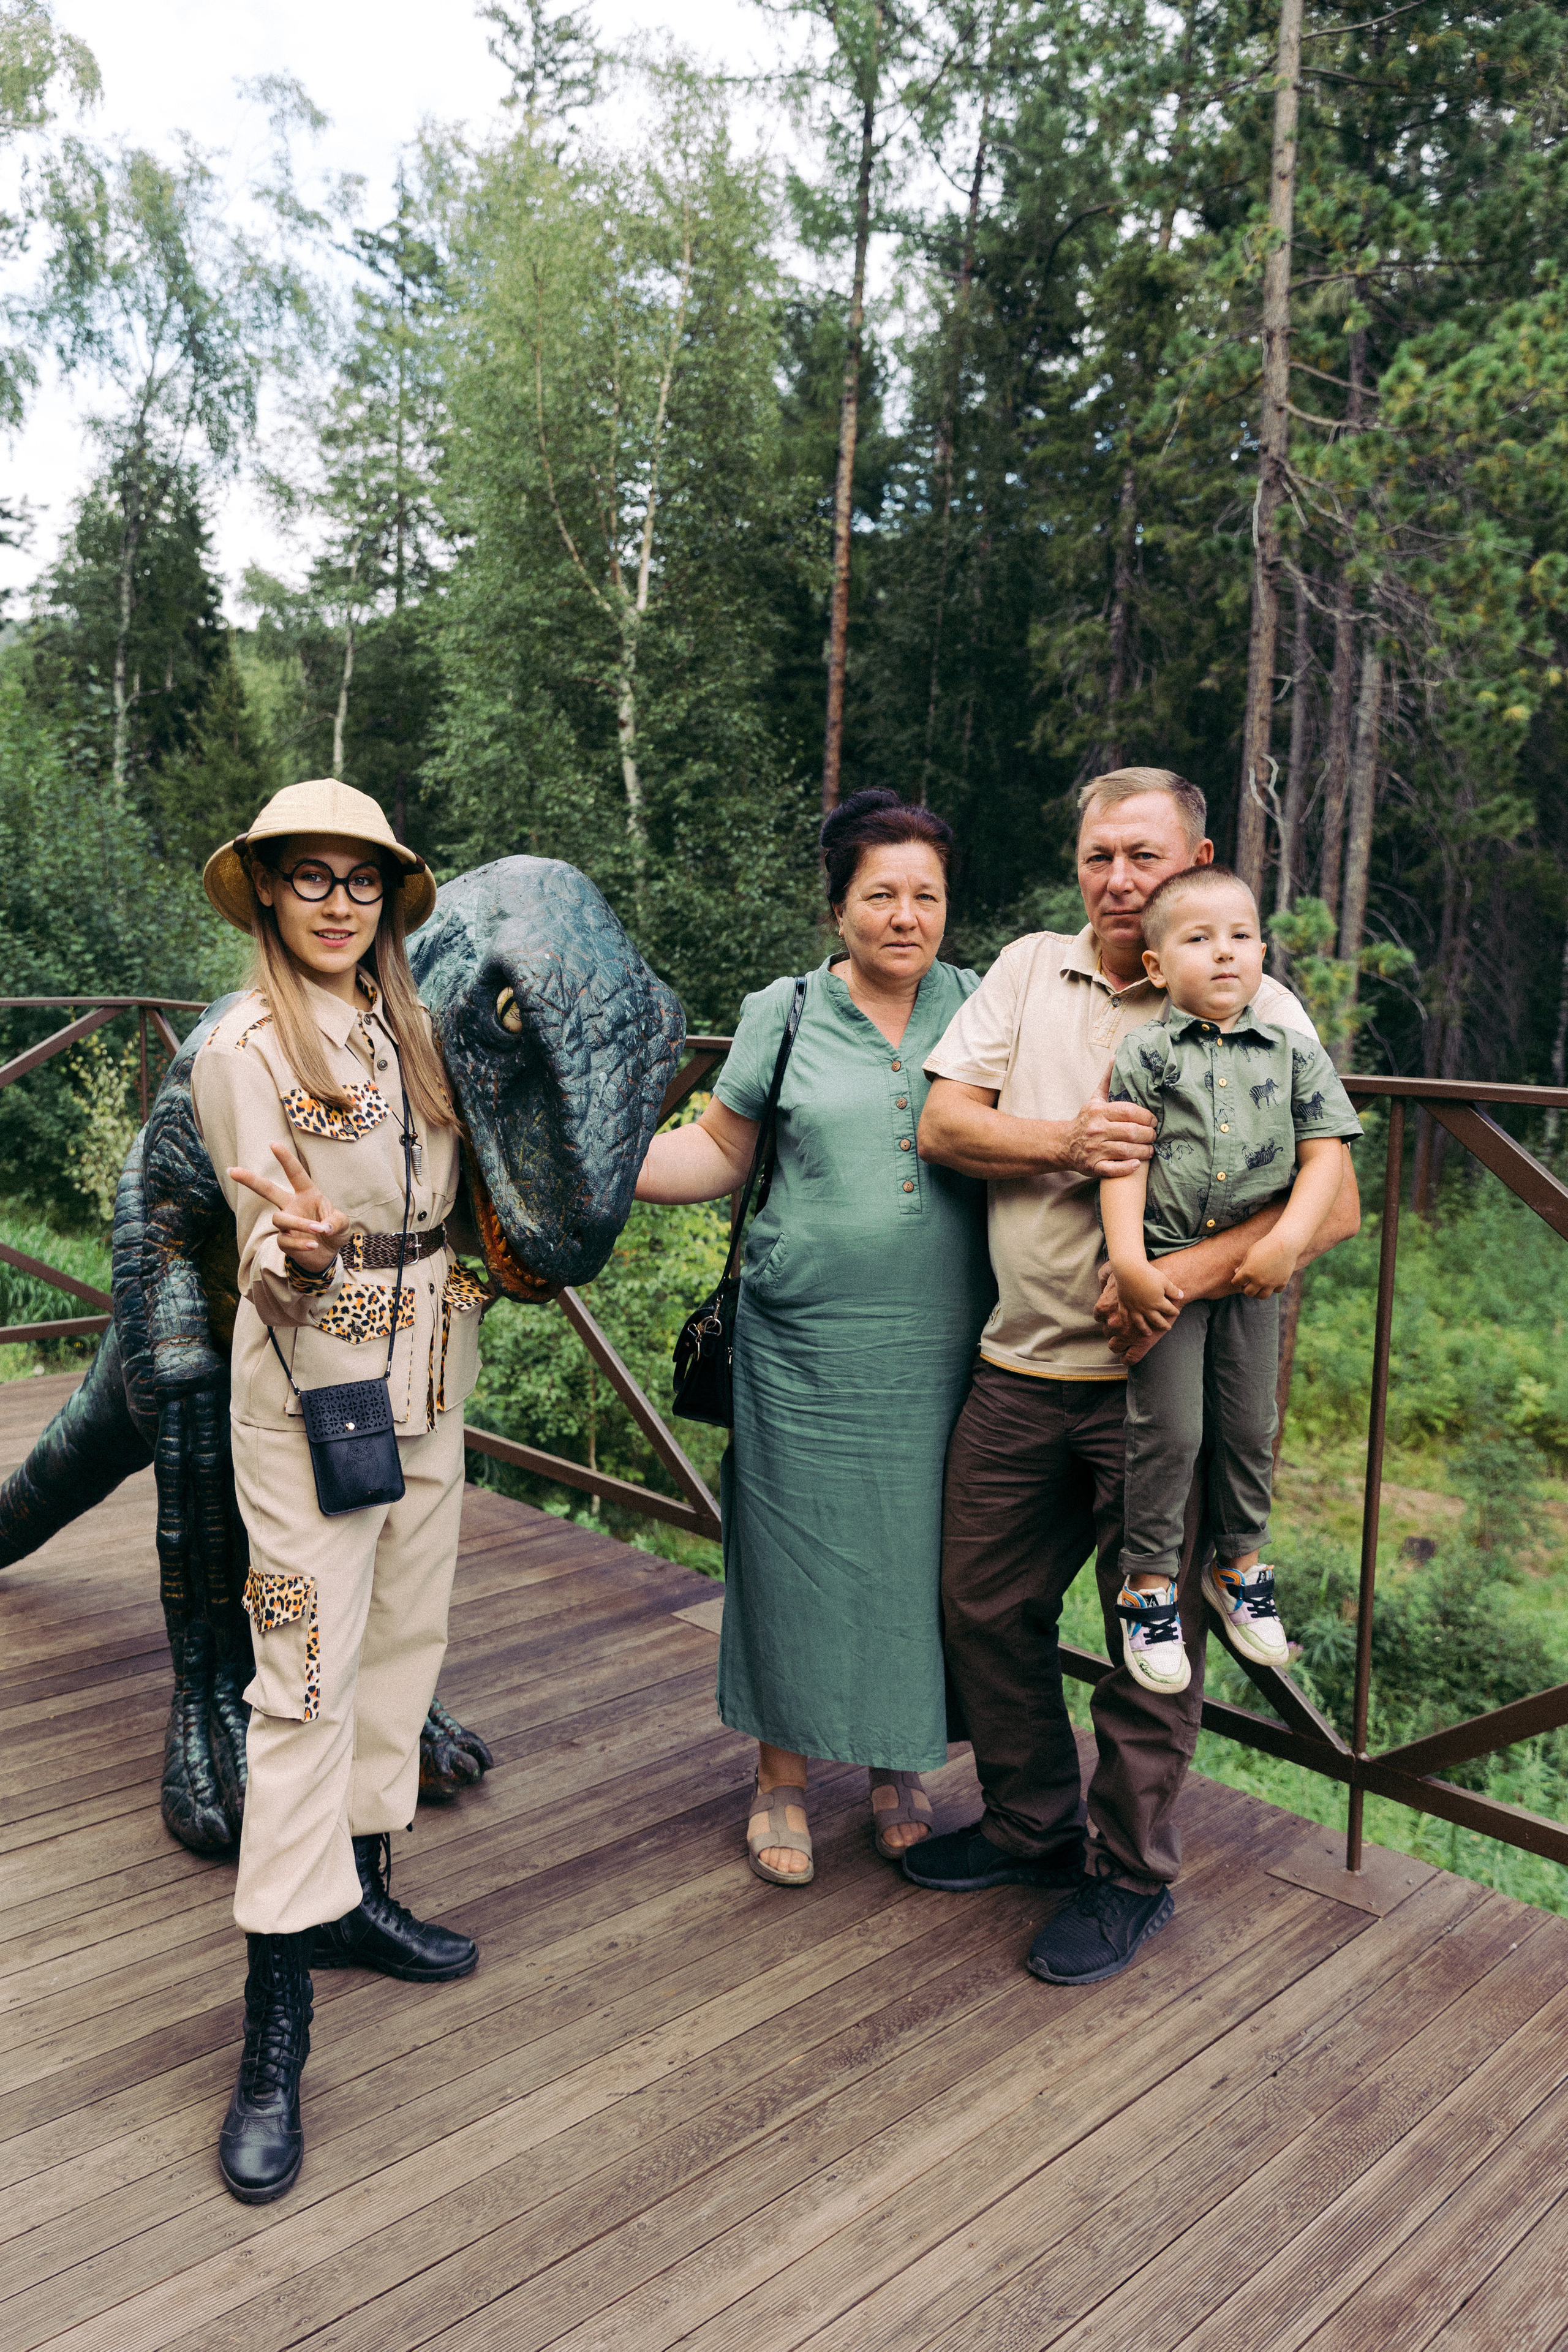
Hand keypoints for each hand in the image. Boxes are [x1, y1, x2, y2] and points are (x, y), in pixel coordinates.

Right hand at [229, 1143, 347, 1273]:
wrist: (328, 1254)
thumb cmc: (333, 1231)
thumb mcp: (342, 1224)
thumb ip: (336, 1222)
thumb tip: (323, 1227)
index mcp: (306, 1194)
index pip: (295, 1173)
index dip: (285, 1159)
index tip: (273, 1144)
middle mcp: (292, 1205)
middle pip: (267, 1189)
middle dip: (250, 1180)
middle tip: (232, 1171)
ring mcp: (286, 1223)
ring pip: (279, 1218)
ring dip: (299, 1224)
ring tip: (318, 1230)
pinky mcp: (283, 1240)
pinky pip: (285, 1240)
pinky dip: (300, 1243)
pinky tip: (313, 1245)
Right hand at [1063, 1070, 1156, 1178]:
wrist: (1063, 1144)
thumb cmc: (1085, 1121)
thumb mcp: (1094, 1099)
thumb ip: (1108, 1080)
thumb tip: (1117, 1057)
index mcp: (1098, 1111)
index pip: (1128, 1111)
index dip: (1145, 1116)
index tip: (1153, 1120)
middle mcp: (1096, 1130)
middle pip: (1131, 1132)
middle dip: (1148, 1135)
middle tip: (1154, 1136)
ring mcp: (1094, 1149)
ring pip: (1126, 1150)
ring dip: (1143, 1151)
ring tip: (1150, 1150)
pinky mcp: (1094, 1166)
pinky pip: (1114, 1169)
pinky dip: (1128, 1167)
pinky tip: (1137, 1164)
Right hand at [1117, 1258, 1184, 1338]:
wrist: (1130, 1269)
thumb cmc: (1149, 1274)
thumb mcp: (1165, 1281)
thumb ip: (1173, 1291)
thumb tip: (1181, 1296)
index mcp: (1158, 1303)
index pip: (1169, 1310)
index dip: (1174, 1312)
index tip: (1177, 1312)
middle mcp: (1146, 1308)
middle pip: (1156, 1320)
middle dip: (1163, 1325)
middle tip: (1167, 1328)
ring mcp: (1134, 1307)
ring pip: (1140, 1322)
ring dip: (1144, 1329)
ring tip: (1147, 1334)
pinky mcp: (1124, 1303)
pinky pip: (1124, 1315)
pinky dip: (1125, 1321)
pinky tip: (1126, 1326)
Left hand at [1232, 1233, 1297, 1297]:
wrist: (1285, 1244)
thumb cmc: (1265, 1245)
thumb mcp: (1250, 1253)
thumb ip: (1243, 1265)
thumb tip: (1236, 1273)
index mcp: (1248, 1272)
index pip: (1236, 1282)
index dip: (1235, 1281)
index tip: (1237, 1279)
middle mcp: (1259, 1280)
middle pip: (1248, 1293)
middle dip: (1246, 1289)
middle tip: (1247, 1284)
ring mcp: (1271, 1283)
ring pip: (1262, 1296)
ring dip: (1258, 1292)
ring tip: (1258, 1286)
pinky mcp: (1282, 1282)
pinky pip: (1276, 1291)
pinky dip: (1273, 1288)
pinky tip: (1272, 1281)